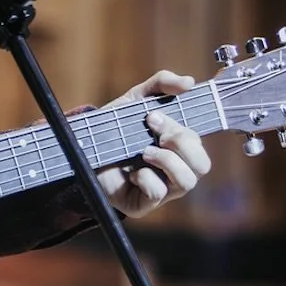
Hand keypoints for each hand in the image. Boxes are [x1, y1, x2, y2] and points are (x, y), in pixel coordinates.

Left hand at [96, 70, 211, 215]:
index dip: (184, 130)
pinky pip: (158, 194)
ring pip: (187, 182)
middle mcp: (175, 169)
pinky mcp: (144, 203)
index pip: (198, 142)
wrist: (83, 147)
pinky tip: (132, 173)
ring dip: (168, 162)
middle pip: (202, 164)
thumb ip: (161, 85)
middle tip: (155, 132)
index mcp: (178, 148)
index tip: (153, 115)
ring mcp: (162, 189)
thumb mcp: (136, 99)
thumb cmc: (115, 127)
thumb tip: (188, 82)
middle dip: (182, 144)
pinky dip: (147, 179)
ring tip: (145, 152)